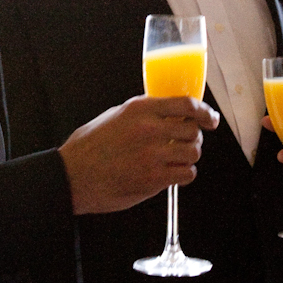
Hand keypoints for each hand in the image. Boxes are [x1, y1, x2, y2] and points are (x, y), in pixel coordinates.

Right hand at [60, 95, 219, 214]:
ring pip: (194, 153)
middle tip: (183, 143)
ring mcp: (152, 154)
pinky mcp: (154, 178)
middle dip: (193, 138)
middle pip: (193, 130)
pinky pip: (187, 174)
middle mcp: (149, 129)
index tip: (210, 119)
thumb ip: (142, 113)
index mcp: (139, 109)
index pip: (186, 104)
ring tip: (175, 160)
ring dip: (189, 157)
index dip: (204, 112)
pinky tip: (171, 174)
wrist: (73, 176)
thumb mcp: (114, 116)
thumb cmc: (89, 147)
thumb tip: (167, 113)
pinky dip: (183, 174)